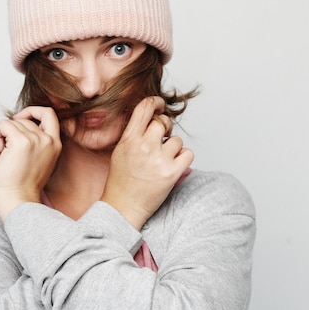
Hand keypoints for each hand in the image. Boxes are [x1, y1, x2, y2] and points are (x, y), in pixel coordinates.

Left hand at [0, 107, 61, 220]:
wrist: (16, 202)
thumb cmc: (21, 187)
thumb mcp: (37, 161)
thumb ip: (35, 142)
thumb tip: (17, 123)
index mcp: (55, 145)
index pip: (49, 113)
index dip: (32, 111)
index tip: (18, 120)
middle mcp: (48, 140)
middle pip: (24, 119)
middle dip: (10, 132)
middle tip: (4, 151)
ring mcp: (36, 139)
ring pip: (11, 122)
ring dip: (0, 137)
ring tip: (0, 156)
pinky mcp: (21, 141)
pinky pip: (3, 125)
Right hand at [101, 96, 193, 229]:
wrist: (123, 207)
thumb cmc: (120, 181)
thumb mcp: (120, 151)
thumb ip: (134, 133)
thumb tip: (151, 118)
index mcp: (129, 139)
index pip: (145, 108)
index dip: (155, 102)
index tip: (160, 105)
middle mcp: (144, 146)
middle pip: (163, 123)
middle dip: (165, 129)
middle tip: (161, 140)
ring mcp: (159, 159)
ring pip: (177, 140)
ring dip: (173, 148)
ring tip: (162, 160)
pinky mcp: (172, 172)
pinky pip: (188, 153)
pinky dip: (183, 158)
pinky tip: (172, 165)